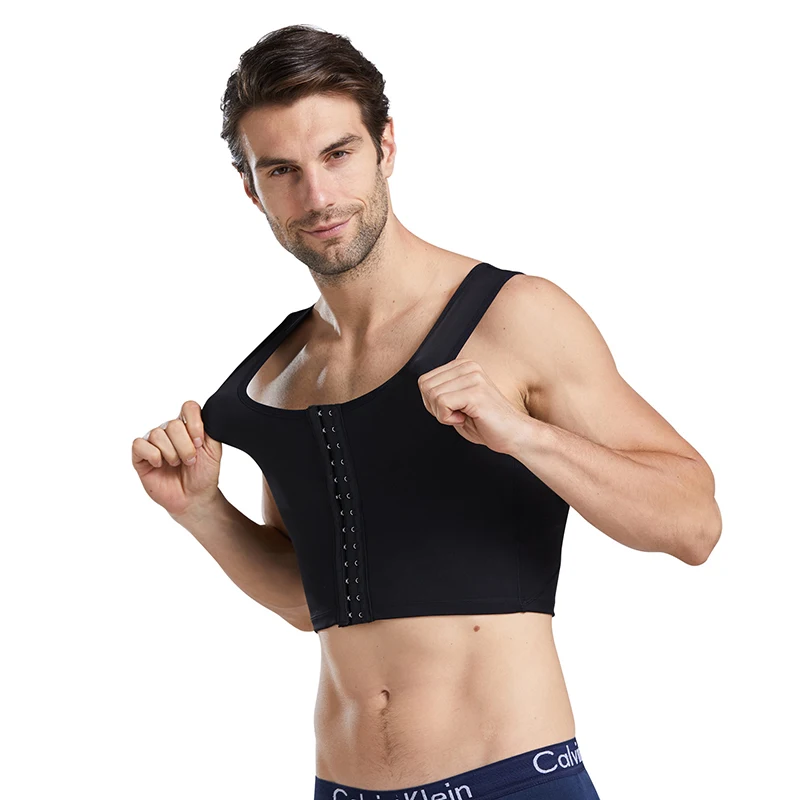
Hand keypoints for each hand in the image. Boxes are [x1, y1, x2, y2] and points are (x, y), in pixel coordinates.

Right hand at [132, 400, 221, 516]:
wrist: (194, 497)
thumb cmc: (203, 474)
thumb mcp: (214, 449)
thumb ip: (211, 429)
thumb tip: (208, 413)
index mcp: (187, 426)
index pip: (188, 407)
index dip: (194, 423)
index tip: (200, 443)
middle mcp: (169, 431)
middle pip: (173, 424)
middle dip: (185, 446)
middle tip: (190, 461)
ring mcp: (154, 442)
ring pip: (157, 434)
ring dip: (171, 453)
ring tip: (176, 464)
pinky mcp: (140, 456)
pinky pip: (139, 445)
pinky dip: (152, 455)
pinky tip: (159, 465)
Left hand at [417, 358, 529, 454]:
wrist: (513, 434)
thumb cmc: (486, 422)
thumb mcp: (457, 401)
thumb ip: (441, 391)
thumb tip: (423, 387)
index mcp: (463, 366)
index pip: (424, 380)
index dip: (431, 402)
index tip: (451, 409)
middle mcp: (469, 367)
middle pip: (425, 386)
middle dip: (434, 407)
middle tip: (455, 414)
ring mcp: (473, 378)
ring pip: (432, 395)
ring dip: (442, 414)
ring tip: (463, 416)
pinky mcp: (476, 392)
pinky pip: (442, 403)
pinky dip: (448, 418)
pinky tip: (465, 418)